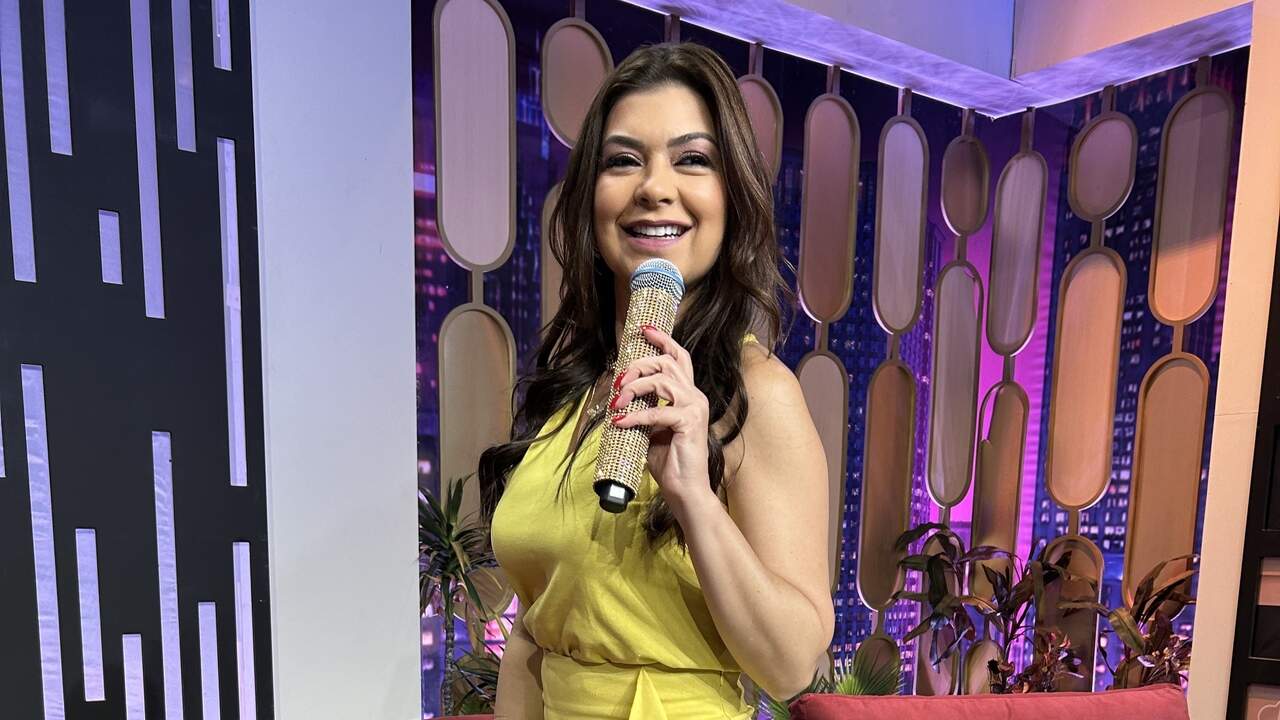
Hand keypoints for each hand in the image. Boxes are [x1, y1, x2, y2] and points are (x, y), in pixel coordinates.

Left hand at [609, 325, 714, 514]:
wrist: (685, 489)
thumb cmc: (669, 462)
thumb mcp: (650, 429)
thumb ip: (642, 408)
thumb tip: (618, 397)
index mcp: (688, 395)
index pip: (679, 356)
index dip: (662, 339)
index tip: (644, 329)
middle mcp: (695, 396)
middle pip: (668, 361)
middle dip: (639, 365)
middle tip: (619, 381)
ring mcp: (695, 408)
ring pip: (662, 379)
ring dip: (634, 388)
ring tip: (617, 402)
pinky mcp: (690, 422)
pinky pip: (657, 411)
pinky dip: (634, 415)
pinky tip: (620, 422)